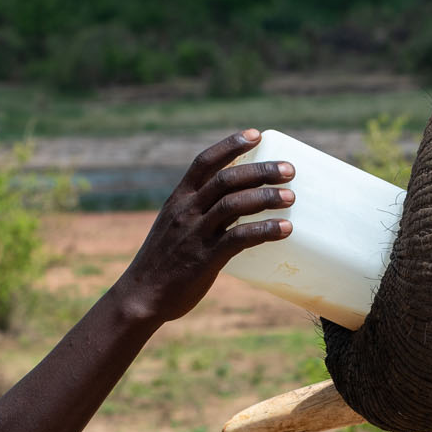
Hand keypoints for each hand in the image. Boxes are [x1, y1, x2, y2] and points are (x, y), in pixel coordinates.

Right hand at [110, 130, 293, 325]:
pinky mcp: (204, 258)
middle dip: (260, 170)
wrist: (140, 296)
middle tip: (289, 170)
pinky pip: (239, 238)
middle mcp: (186, 211)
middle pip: (227, 179)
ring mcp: (195, 234)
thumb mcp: (173, 226)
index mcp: (178, 199)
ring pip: (235, 205)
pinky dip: (265, 230)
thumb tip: (235, 204)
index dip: (231, 145)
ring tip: (291, 197)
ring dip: (266, 197)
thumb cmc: (162, 262)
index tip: (257, 135)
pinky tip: (285, 229)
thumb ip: (197, 212)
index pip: (204, 162)